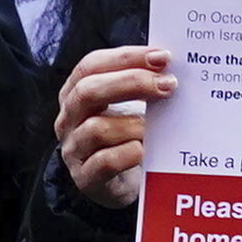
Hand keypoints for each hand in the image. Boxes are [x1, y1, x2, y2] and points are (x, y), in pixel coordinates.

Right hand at [56, 42, 173, 206]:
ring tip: (162, 127)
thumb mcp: (131, 108)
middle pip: (88, 91)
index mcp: (77, 94)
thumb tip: (172, 67)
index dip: (126, 57)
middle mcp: (69, 119)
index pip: (91, 65)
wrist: (121, 184)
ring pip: (96, 129)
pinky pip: (105, 162)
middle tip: (169, 85)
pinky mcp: (86, 178)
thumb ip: (144, 87)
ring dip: (135, 124)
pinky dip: (129, 154)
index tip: (163, 57)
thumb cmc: (128, 138)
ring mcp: (74, 149)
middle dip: (131, 83)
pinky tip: (147, 151)